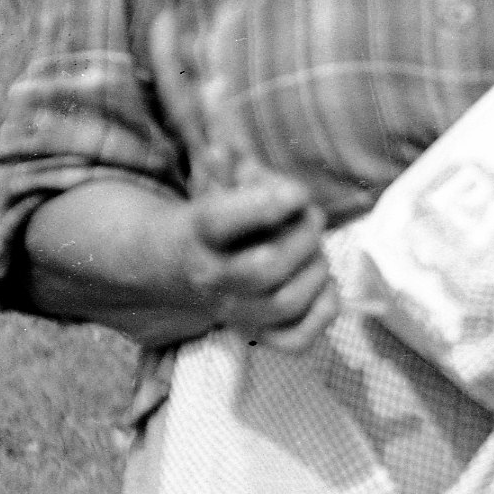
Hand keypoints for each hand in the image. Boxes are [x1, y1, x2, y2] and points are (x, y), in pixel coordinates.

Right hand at [176, 175, 339, 352]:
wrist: (170, 263)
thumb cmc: (210, 217)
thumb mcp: (215, 184)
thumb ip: (234, 167)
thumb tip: (231, 154)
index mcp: (195, 233)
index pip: (219, 221)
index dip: (265, 204)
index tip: (297, 192)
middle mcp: (210, 277)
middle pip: (265, 268)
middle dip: (303, 238)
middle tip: (313, 217)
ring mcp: (233, 311)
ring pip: (285, 302)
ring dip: (317, 270)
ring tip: (316, 249)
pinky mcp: (254, 332)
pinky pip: (296, 339)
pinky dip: (323, 312)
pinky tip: (323, 284)